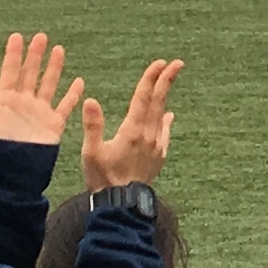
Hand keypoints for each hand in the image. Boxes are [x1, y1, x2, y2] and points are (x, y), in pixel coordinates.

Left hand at [0, 33, 86, 150]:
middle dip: (35, 55)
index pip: (10, 72)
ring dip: (54, 68)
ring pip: (49, 84)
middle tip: (41, 37)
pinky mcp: (54, 122)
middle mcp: (24, 102)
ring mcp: (40, 111)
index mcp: (6, 99)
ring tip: (59, 49)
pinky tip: (79, 81)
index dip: (13, 55)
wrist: (16, 168)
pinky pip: (65, 105)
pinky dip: (73, 94)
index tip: (17, 37)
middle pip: (31, 73)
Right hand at [79, 58, 181, 189]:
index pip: (143, 98)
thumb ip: (92, 125)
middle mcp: (149, 135)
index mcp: (133, 131)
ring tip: (169, 82)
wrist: (122, 204)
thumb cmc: (103, 178)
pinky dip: (166, 121)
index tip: (160, 63)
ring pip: (162, 115)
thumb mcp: (91, 151)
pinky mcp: (159, 156)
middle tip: (177, 63)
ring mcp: (157, 146)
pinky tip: (168, 116)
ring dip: (165, 97)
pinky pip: (165, 133)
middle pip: (159, 102)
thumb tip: (90, 100)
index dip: (151, 79)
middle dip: (167, 80)